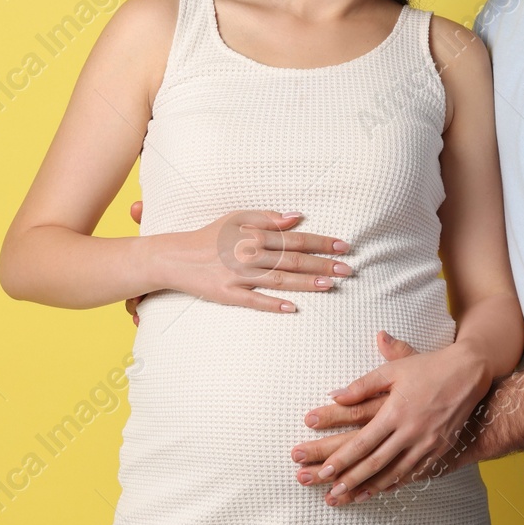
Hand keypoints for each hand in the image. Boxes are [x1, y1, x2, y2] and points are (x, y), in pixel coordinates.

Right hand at [125, 202, 353, 317]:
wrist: (176, 257)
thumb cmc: (210, 236)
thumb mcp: (237, 218)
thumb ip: (267, 217)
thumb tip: (297, 216)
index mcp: (254, 234)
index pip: (296, 239)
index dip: (322, 242)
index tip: (344, 246)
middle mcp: (249, 254)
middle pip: (293, 260)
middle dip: (322, 264)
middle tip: (347, 270)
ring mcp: (239, 275)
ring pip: (279, 280)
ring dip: (306, 283)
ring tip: (330, 285)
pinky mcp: (228, 294)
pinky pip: (255, 301)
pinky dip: (274, 304)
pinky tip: (293, 308)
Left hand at [290, 331, 489, 504]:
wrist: (470, 372)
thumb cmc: (429, 367)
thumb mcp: (393, 370)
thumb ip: (363, 385)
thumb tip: (335, 396)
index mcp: (396, 411)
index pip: (363, 441)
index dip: (343, 458)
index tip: (325, 470)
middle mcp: (411, 430)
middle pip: (376, 462)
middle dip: (352, 479)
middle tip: (332, 492)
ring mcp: (428, 442)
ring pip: (396, 472)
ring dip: (373, 486)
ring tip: (353, 497)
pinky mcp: (440, 448)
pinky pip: (416, 472)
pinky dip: (398, 482)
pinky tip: (384, 489)